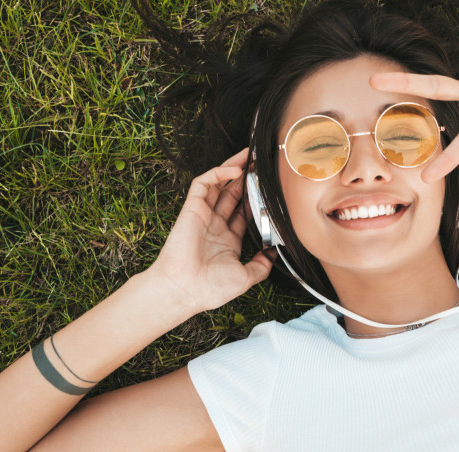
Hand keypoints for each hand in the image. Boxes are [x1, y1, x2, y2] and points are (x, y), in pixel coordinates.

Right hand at [147, 148, 273, 312]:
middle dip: (247, 177)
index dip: (256, 199)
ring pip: (219, 184)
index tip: (271, 188)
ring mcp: (203, 215)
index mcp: (228, 240)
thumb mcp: (245, 278)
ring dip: (234, 167)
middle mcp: (216, 225)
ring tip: (250, 154)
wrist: (184, 289)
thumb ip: (261, 266)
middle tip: (261, 162)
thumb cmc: (210, 288)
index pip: (245, 212)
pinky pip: (203, 184)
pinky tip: (235, 169)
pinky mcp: (192, 208)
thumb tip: (274, 254)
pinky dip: (218, 173)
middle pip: (233, 193)